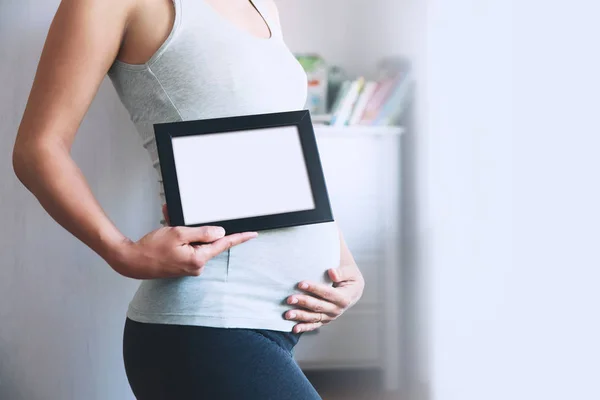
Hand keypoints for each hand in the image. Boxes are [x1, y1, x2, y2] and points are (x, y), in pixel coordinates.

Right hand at [109, 205, 256, 278]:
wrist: (131, 261)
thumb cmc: (151, 249)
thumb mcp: (178, 234)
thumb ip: (202, 233)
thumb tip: (220, 233)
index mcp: (198, 258)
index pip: (224, 244)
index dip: (239, 238)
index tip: (252, 234)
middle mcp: (196, 265)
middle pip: (206, 241)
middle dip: (195, 228)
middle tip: (177, 223)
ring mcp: (188, 266)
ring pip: (194, 242)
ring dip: (183, 231)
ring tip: (167, 224)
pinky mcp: (181, 265)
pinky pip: (186, 246)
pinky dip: (178, 237)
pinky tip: (166, 231)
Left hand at [284, 263, 364, 332]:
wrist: (353, 290)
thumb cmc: (349, 277)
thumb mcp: (350, 271)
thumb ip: (342, 272)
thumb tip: (332, 272)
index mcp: (344, 297)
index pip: (327, 293)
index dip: (314, 288)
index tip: (300, 283)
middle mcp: (337, 309)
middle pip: (318, 306)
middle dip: (303, 302)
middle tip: (290, 299)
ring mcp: (331, 316)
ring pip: (314, 317)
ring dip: (300, 316)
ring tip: (288, 314)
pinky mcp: (325, 319)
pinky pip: (314, 325)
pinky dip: (304, 327)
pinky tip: (294, 328)